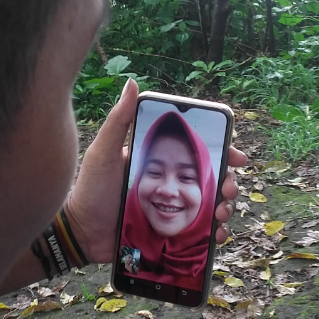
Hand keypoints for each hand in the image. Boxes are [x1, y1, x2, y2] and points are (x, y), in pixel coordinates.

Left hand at [66, 80, 246, 262]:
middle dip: (228, 183)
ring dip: (225, 207)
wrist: (81, 233)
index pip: (197, 152)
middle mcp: (171, 183)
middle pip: (212, 179)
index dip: (222, 152)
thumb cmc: (90, 189)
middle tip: (228, 189)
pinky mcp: (172, 232)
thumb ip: (118, 121)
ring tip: (221, 214)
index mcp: (160, 161)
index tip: (237, 157)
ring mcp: (173, 208)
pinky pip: (200, 233)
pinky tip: (216, 235)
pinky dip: (215, 233)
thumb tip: (132, 83)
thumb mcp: (103, 152)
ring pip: (212, 205)